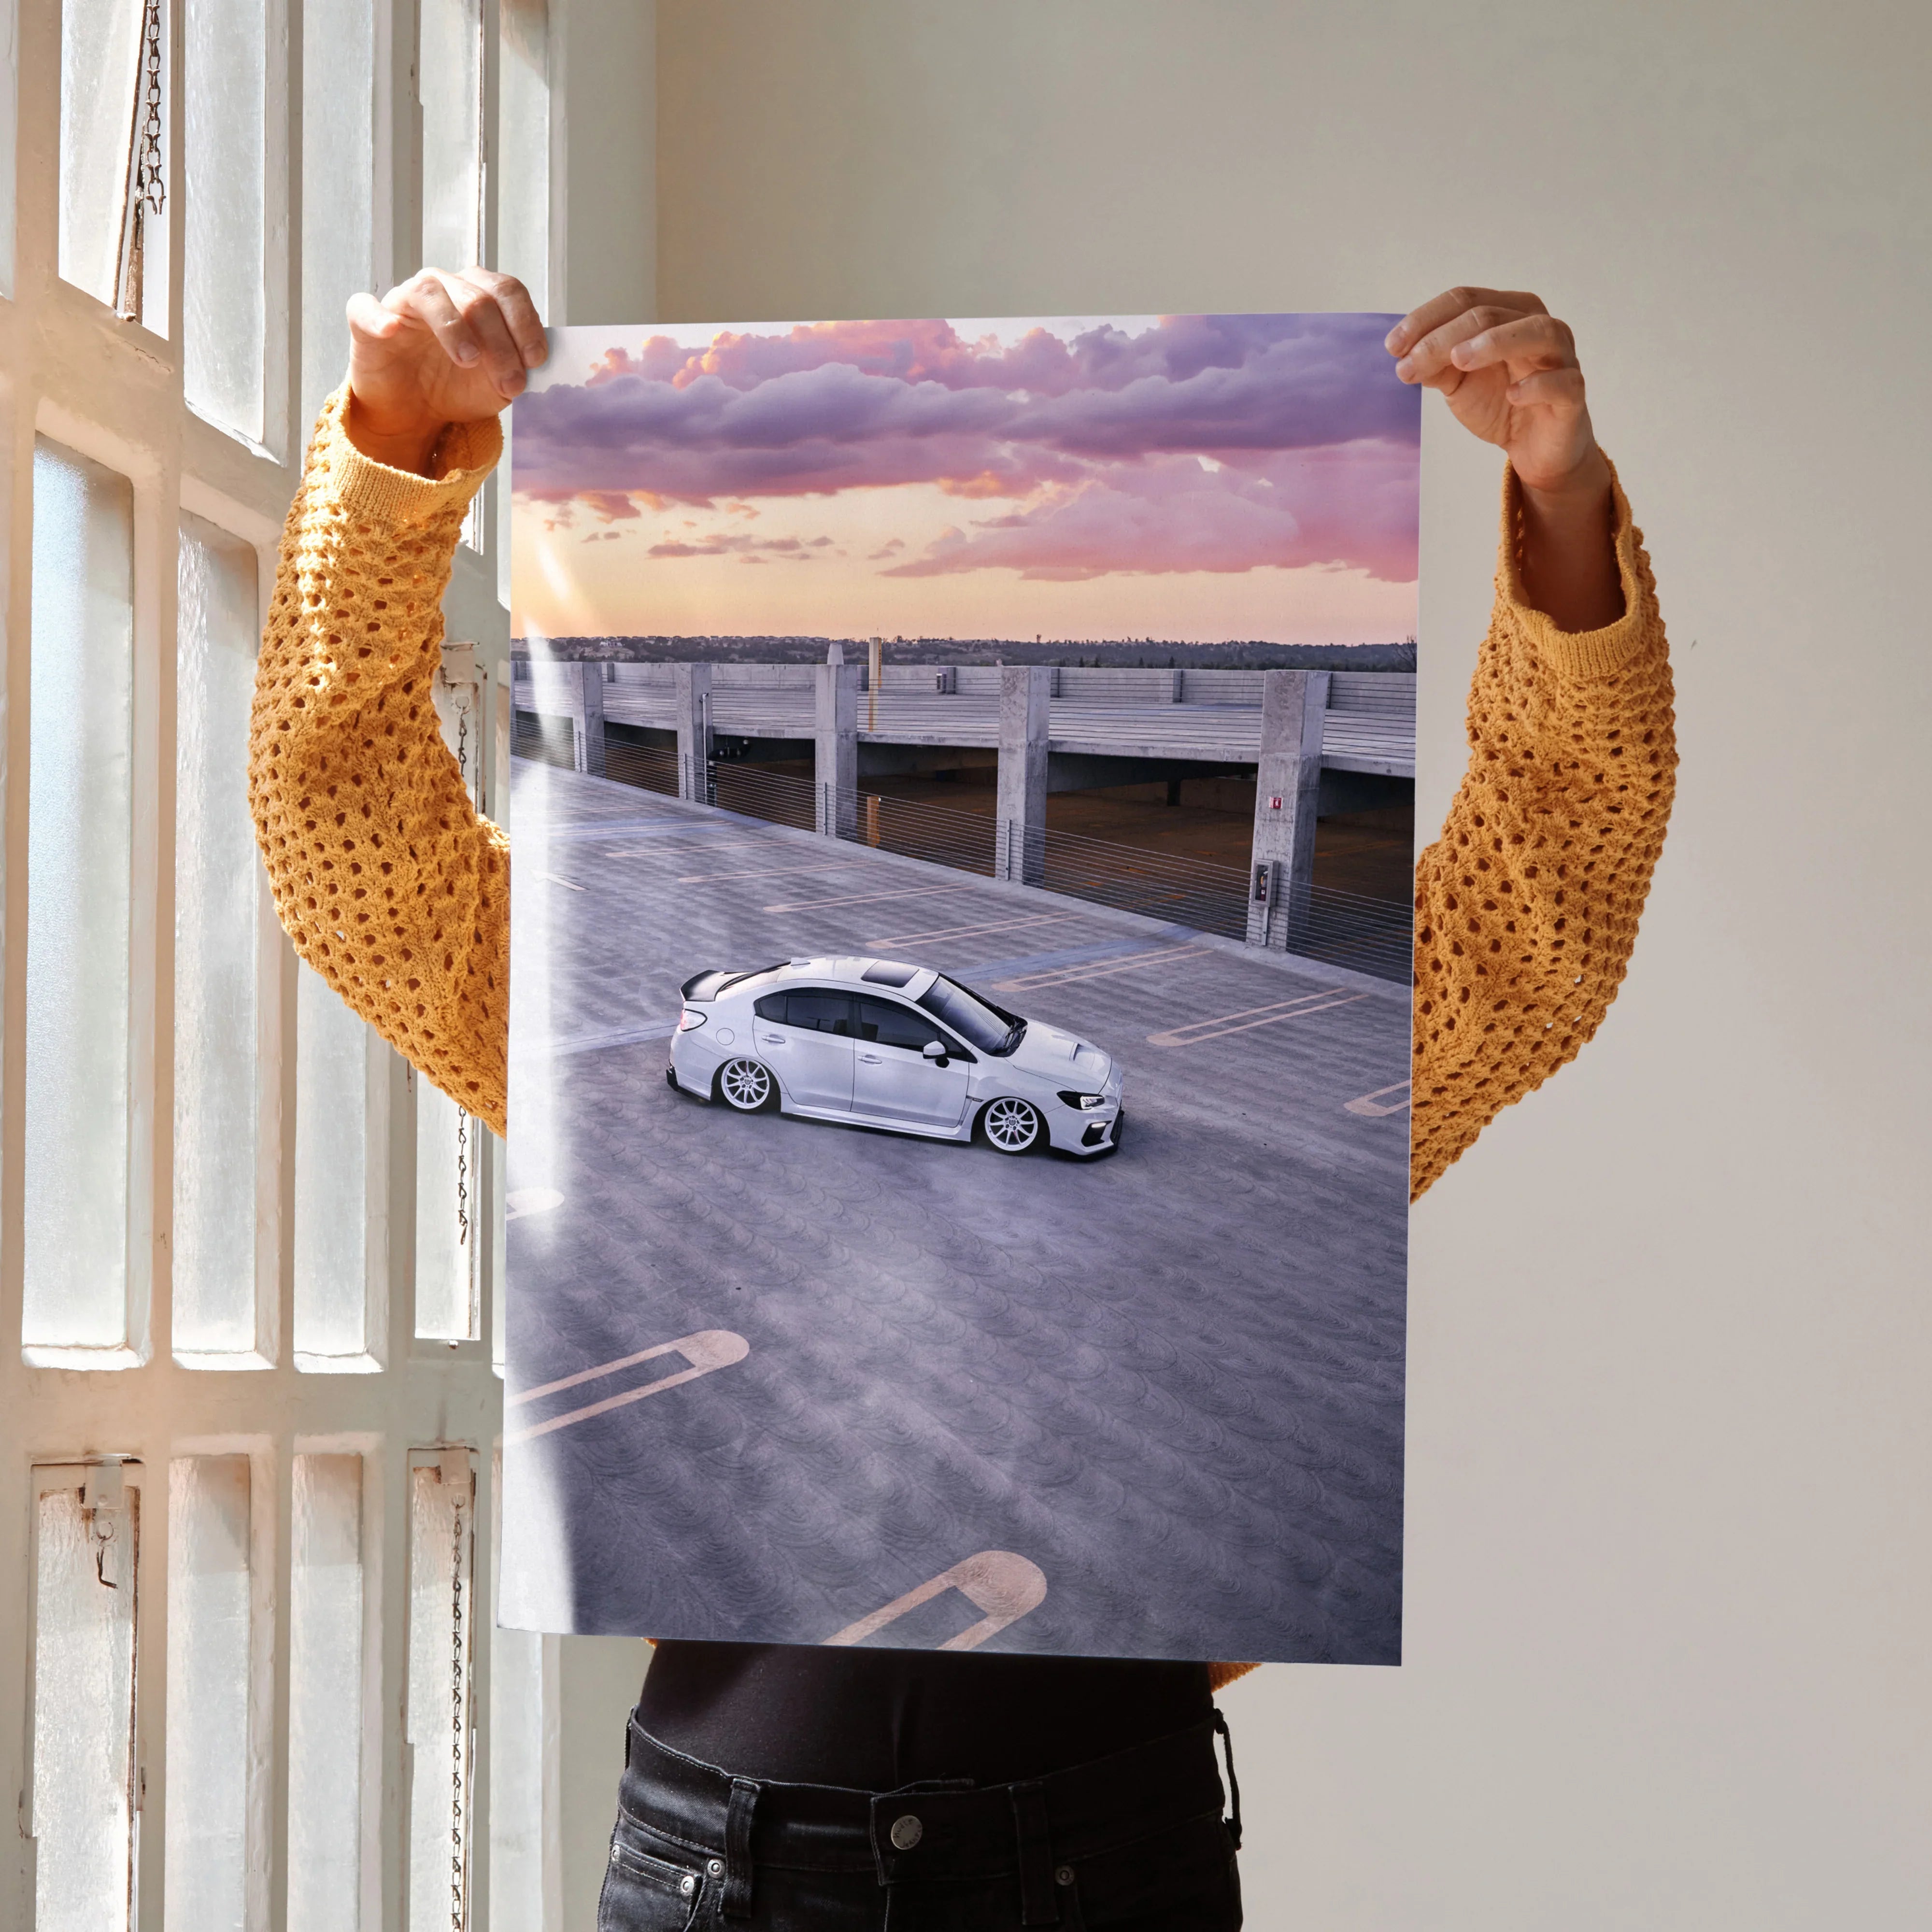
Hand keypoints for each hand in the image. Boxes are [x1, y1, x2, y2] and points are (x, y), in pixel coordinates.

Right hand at [344, 267, 546, 474]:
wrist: (415, 411)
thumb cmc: (457, 387)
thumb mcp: (498, 383)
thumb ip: (518, 367)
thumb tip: (535, 362)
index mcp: (478, 295)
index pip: (507, 291)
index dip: (525, 323)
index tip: (536, 360)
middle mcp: (443, 288)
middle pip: (477, 298)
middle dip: (500, 342)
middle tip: (510, 383)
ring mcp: (403, 301)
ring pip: (430, 293)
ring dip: (454, 327)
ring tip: (469, 361)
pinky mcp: (366, 320)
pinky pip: (366, 307)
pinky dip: (378, 317)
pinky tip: (391, 331)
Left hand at [1388, 287, 1621, 629]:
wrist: (1534, 448)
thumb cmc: (1499, 402)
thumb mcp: (1458, 383)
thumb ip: (1436, 365)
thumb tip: (1405, 354)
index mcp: (1509, 313)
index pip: (1466, 300)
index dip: (1426, 319)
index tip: (1392, 347)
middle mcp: (1538, 326)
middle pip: (1491, 314)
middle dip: (1444, 337)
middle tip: (1409, 364)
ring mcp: (1561, 357)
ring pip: (1536, 332)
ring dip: (1494, 342)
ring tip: (1458, 360)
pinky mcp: (1573, 394)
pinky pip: (1562, 382)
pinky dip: (1537, 385)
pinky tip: (1512, 394)